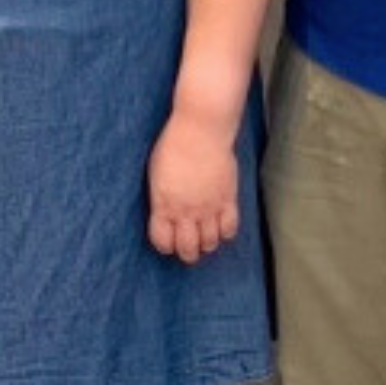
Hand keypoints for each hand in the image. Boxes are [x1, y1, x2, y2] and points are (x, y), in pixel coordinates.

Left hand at [145, 113, 239, 264]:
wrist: (201, 131)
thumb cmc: (173, 146)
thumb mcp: (156, 175)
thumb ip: (161, 199)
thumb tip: (164, 213)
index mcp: (163, 204)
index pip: (162, 241)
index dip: (164, 246)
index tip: (167, 241)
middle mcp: (186, 211)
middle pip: (188, 249)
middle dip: (187, 253)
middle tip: (188, 248)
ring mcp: (208, 208)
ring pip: (210, 243)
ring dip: (206, 244)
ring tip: (205, 237)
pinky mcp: (227, 200)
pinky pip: (229, 229)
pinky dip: (225, 233)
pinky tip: (221, 226)